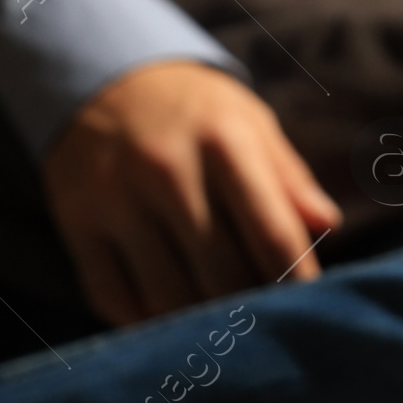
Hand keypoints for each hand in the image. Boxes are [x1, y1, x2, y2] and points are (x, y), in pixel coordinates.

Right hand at [43, 60, 341, 325]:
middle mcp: (166, 170)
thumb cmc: (195, 112)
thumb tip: (326, 226)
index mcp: (222, 141)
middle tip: (264, 320)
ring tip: (221, 324)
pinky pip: (114, 298)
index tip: (310, 304)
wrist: (99, 78)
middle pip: (222, 274)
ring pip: (168, 296)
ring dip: (200, 322)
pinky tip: (169, 312)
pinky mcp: (76, 223)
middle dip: (250, 307)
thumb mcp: (250, 123)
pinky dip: (145, 320)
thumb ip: (290, 177)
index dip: (297, 280)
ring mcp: (115, 200)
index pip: (271, 232)